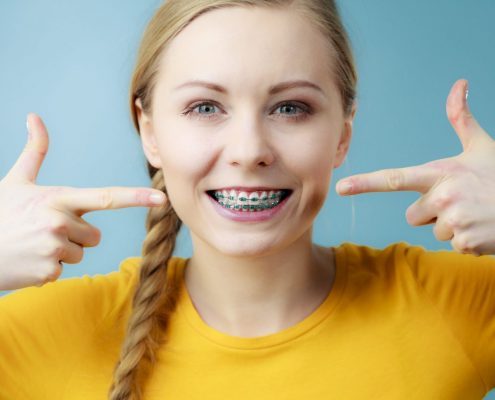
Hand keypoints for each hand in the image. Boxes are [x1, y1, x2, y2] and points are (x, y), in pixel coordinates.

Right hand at [0, 113, 166, 290]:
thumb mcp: (16, 181)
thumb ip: (35, 151)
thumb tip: (35, 117)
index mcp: (58, 198)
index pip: (106, 197)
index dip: (136, 197)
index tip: (161, 198)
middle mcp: (60, 222)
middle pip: (95, 236)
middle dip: (76, 236)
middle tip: (44, 232)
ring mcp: (55, 248)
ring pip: (80, 253)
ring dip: (62, 252)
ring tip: (34, 245)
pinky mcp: (49, 271)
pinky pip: (63, 270)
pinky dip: (48, 268)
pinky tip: (28, 259)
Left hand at [335, 79, 494, 255]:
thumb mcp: (482, 147)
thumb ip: (462, 120)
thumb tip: (459, 83)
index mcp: (440, 173)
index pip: (394, 179)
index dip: (365, 183)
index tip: (341, 187)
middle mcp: (443, 196)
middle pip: (413, 215)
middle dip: (432, 212)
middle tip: (461, 202)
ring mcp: (454, 220)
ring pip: (433, 230)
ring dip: (451, 226)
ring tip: (475, 213)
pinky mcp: (465, 242)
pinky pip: (452, 244)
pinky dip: (466, 241)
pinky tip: (482, 227)